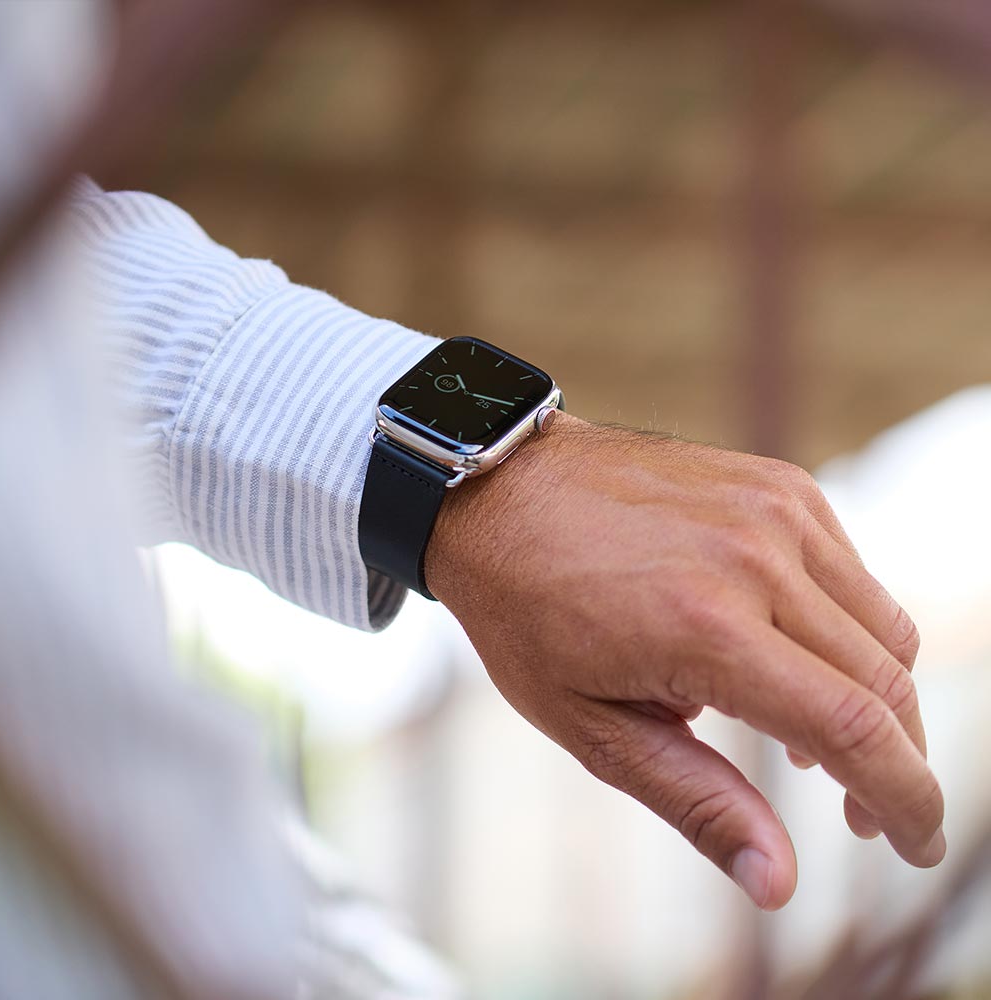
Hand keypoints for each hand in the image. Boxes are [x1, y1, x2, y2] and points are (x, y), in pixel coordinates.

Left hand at [426, 413, 943, 909]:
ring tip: (808, 737)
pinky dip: (845, 627)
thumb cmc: (527, 612)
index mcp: (704, 628)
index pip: (854, 729)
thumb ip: (695, 801)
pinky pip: (849, 571)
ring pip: (883, 625)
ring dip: (875, 696)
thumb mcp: (589, 725)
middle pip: (885, 681)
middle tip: (861, 812)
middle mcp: (755, 557)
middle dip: (898, 761)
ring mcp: (772, 508)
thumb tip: (782, 883)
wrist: (500, 493)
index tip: (918, 847)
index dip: (908, 801)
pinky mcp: (774, 481)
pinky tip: (786, 652)